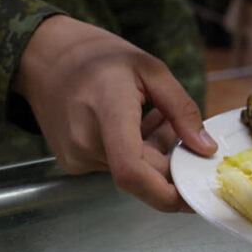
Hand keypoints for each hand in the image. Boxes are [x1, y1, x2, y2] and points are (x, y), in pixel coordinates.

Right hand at [12, 15, 216, 211]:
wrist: (45, 57)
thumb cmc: (98, 57)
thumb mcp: (152, 70)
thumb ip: (182, 111)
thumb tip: (206, 149)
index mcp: (108, 113)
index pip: (132, 171)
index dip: (165, 193)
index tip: (192, 194)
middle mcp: (85, 142)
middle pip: (141, 174)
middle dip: (171, 161)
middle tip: (182, 130)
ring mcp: (75, 156)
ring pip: (132, 171)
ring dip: (154, 151)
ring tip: (154, 115)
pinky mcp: (73, 162)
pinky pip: (116, 166)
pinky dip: (135, 151)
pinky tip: (135, 122)